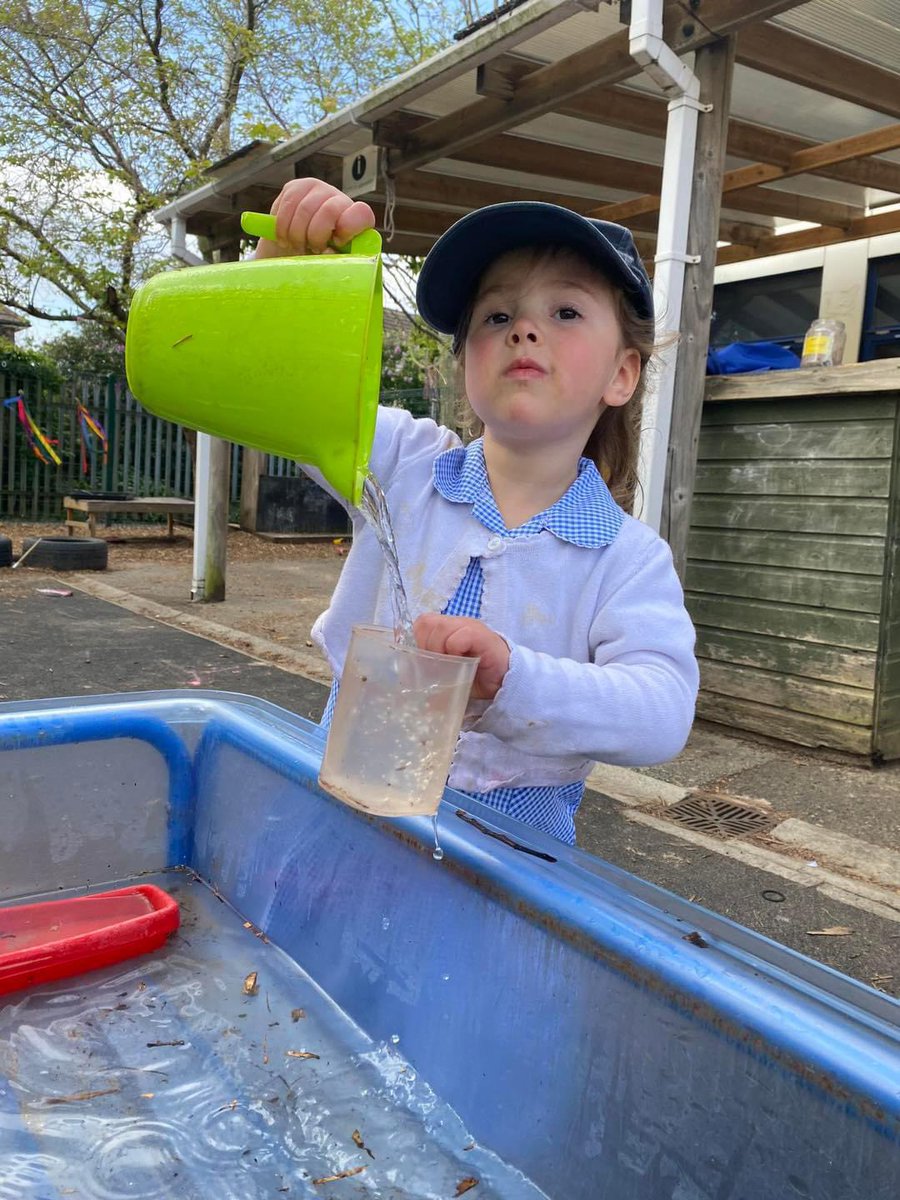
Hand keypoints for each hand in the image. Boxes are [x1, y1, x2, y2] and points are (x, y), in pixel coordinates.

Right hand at [254, 178, 374, 258]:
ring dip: (296, 235)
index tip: (336, 243)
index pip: (361, 213)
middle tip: (310, 250)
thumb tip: (330, 253)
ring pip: (303, 210)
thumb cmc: (319, 256)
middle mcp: (339, 198)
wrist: (297, 245)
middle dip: (315, 236)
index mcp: (356, 217)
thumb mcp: (332, 261)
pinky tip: (285, 238)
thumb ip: (337, 257)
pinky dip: (282, 228)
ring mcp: (317, 188)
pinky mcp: (295, 187)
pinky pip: (286, 206)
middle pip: (328, 211)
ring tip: (297, 246)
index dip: (349, 228)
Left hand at [413, 614, 510, 701]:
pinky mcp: (482, 636)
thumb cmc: (473, 677)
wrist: (504, 683)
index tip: (420, 662)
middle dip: (424, 647)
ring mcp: (470, 627)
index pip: (420, 623)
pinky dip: (455, 650)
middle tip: (435, 666)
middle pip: (426, 622)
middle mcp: (456, 623)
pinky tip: (462, 662)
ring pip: (440, 627)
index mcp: (445, 629)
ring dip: (438, 649)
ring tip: (448, 665)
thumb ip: (428, 665)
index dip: (414, 641)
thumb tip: (405, 672)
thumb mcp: (445, 671)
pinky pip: (460, 637)